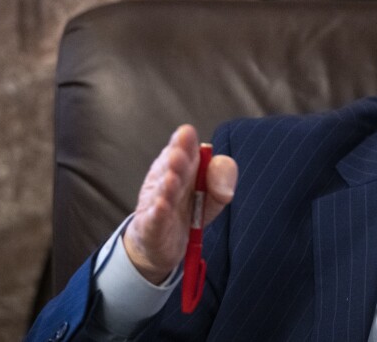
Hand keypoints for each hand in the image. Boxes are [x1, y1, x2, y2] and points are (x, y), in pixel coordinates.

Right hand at [123, 125, 237, 283]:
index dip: (184, 142)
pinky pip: (155, 218)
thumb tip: (225, 190)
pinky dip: (158, 212)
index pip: (183, 148)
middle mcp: (166, 179)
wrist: (166, 243)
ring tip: (172, 178)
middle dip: (176, 161)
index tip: (187, 132)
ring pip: (162, 192)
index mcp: (182, 165)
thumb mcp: (215, 193)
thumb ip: (223, 179)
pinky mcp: (151, 227)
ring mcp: (156, 203)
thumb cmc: (192, 210)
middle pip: (172, 168)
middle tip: (179, 154)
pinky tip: (161, 205)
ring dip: (167, 185)